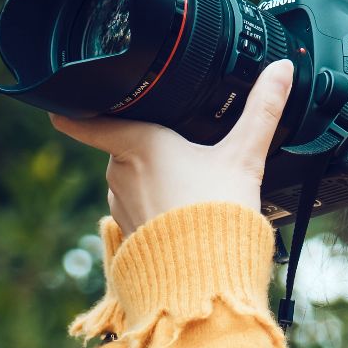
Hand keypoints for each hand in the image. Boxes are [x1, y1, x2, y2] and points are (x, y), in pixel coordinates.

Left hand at [48, 59, 294, 236]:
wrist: (206, 278)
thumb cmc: (217, 214)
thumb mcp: (245, 156)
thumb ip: (262, 109)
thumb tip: (282, 70)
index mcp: (137, 143)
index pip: (83, 120)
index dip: (70, 107)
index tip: (65, 95)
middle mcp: (119, 172)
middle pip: (122, 144)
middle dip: (146, 144)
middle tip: (183, 147)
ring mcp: (120, 204)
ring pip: (129, 176)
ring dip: (150, 175)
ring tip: (189, 182)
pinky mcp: (128, 231)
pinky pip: (135, 206)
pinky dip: (153, 203)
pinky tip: (182, 208)